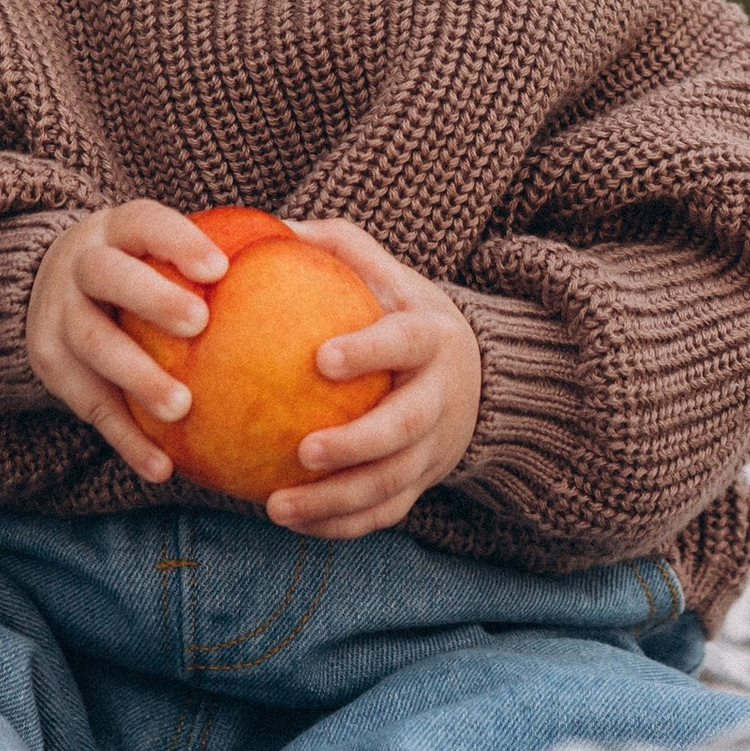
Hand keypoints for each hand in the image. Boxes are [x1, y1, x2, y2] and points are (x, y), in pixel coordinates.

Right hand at [25, 201, 227, 486]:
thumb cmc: (139, 268)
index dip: (178, 241)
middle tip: (199, 325)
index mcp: (115, 230)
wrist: (47, 287)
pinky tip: (163, 467)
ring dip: (137, 375)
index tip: (220, 268)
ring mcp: (56, 315)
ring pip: (91, 341)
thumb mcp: (157, 246)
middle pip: (106, 274)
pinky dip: (126, 438)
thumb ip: (215, 253)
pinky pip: (89, 405)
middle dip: (151, 297)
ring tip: (182, 407)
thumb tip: (309, 255)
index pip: (144, 223)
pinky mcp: (49, 365)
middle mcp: (78, 266)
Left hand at [261, 218, 481, 539]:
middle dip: (358, 444)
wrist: (475, 378)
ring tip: (277, 506)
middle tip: (304, 451)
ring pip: (392, 482)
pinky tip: (290, 522)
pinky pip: (383, 512)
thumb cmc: (407, 316)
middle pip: (405, 426)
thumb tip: (273, 225)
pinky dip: (340, 524)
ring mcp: (434, 447)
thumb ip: (340, 247)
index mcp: (430, 339)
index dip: (369, 351)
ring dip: (337, 500)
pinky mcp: (422, 483)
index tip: (321, 359)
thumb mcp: (390, 275)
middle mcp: (439, 397)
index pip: (404, 343)